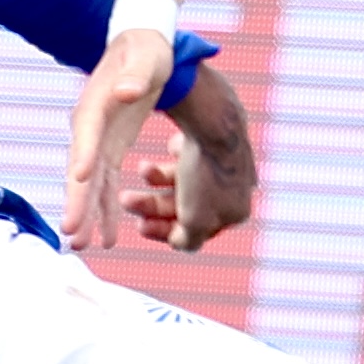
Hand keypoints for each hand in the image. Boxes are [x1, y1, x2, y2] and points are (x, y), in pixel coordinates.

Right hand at [62, 25, 174, 248]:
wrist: (143, 47)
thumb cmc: (145, 50)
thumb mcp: (146, 58)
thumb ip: (137, 74)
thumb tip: (125, 91)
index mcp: (96, 104)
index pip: (87, 133)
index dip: (83, 154)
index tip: (80, 180)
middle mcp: (89, 127)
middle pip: (81, 168)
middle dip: (77, 201)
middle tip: (73, 233)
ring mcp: (97, 141)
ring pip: (90, 185)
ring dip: (88, 215)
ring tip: (86, 246)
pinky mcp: (110, 149)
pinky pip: (105, 184)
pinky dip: (106, 209)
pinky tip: (109, 236)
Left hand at [118, 64, 256, 251]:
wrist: (214, 120)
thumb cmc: (205, 173)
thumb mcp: (196, 220)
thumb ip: (188, 240)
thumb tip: (179, 243)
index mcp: (236, 211)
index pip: (196, 231)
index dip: (166, 231)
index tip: (140, 226)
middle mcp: (235, 189)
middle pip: (186, 205)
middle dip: (153, 204)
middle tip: (126, 199)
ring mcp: (224, 164)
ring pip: (182, 180)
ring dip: (157, 178)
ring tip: (143, 167)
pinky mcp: (213, 140)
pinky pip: (187, 155)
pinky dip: (175, 154)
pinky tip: (174, 145)